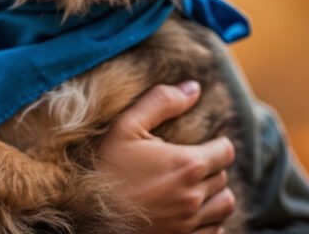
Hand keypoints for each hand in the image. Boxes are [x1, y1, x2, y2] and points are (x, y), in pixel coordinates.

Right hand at [95, 81, 236, 233]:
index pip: (226, 151)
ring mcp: (189, 223)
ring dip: (215, 194)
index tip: (199, 145)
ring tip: (194, 187)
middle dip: (211, 167)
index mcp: (187, 165)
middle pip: (223, 177)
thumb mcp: (125, 127)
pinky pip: (215, 229)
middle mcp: (194, 196)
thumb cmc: (103, 168)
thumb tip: (193, 88)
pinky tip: (188, 210)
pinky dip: (209, 220)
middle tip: (187, 164)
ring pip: (224, 205)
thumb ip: (161, 102)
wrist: (83, 214)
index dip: (215, 144)